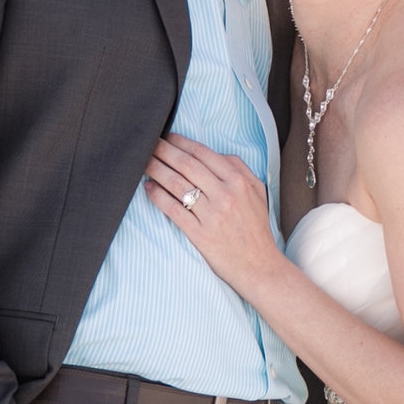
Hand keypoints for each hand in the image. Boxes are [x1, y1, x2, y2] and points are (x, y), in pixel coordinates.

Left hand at [145, 133, 279, 295]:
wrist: (259, 265)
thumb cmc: (256, 228)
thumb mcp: (258, 191)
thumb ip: (239, 168)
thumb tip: (214, 153)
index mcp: (239, 181)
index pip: (203, 154)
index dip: (181, 143)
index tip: (168, 137)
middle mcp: (225, 195)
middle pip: (186, 165)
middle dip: (164, 151)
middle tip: (149, 143)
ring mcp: (212, 215)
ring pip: (177, 184)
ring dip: (157, 170)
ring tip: (144, 163)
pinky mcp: (200, 234)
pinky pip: (173, 210)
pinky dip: (158, 196)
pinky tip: (149, 188)